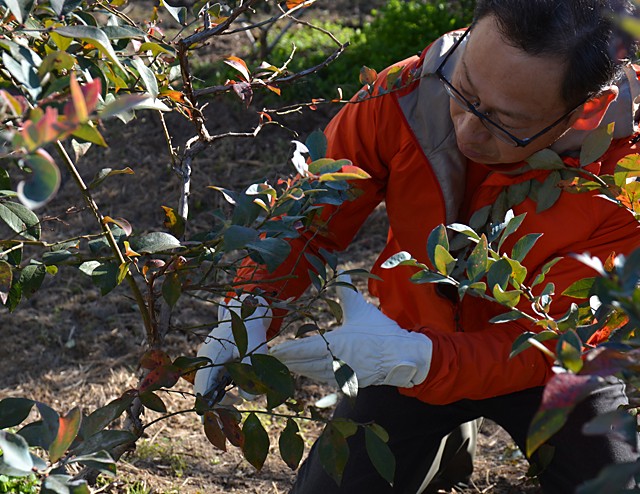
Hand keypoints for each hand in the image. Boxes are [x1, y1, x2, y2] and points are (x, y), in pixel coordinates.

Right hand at [194, 295, 271, 403]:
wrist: (246, 313)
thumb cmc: (251, 332)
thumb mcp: (256, 352)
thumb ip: (252, 376)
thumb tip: (247, 398)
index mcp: (211, 356)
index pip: (203, 386)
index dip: (208, 405)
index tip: (220, 417)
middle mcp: (205, 358)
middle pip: (204, 389)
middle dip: (217, 403)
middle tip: (235, 410)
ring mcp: (207, 359)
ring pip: (208, 384)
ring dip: (220, 395)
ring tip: (236, 400)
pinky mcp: (212, 360)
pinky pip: (212, 378)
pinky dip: (221, 387)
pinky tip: (234, 392)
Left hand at [270, 282, 431, 387]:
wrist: (403, 354)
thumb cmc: (380, 330)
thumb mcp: (360, 308)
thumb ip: (345, 292)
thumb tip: (339, 271)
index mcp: (337, 343)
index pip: (305, 349)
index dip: (288, 351)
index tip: (273, 351)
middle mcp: (336, 361)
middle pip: (304, 363)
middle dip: (287, 361)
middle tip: (269, 359)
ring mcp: (342, 374)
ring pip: (313, 373)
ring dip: (298, 369)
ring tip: (283, 364)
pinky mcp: (348, 382)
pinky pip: (325, 379)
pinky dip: (312, 375)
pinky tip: (305, 371)